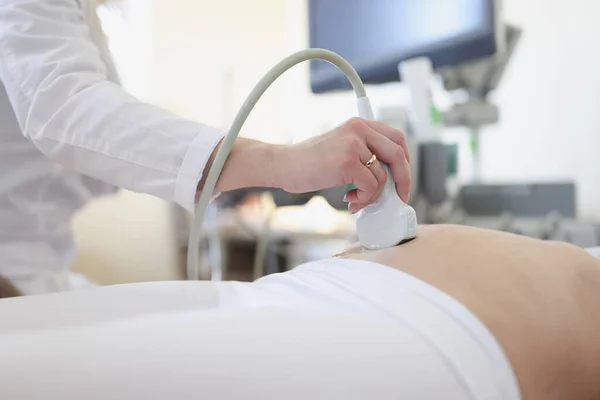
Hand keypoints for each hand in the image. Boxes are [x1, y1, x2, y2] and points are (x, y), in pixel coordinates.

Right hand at [274, 117, 410, 212]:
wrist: (283, 164)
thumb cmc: (309, 162)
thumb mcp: (341, 148)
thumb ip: (364, 155)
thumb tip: (390, 180)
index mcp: (359, 124)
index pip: (397, 138)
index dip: (405, 162)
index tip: (402, 180)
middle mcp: (359, 129)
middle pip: (398, 154)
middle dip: (402, 180)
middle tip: (398, 197)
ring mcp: (353, 144)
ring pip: (383, 176)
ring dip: (373, 196)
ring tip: (356, 200)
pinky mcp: (347, 162)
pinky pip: (370, 186)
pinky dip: (364, 198)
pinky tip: (349, 199)